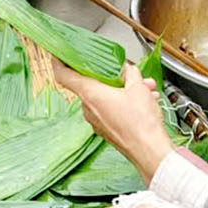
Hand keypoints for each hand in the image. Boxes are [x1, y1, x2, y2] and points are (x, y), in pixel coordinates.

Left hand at [53, 62, 172, 178]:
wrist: (150, 151)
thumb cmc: (140, 123)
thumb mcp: (138, 87)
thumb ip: (130, 72)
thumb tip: (128, 69)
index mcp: (91, 94)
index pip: (64, 76)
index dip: (59, 62)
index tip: (58, 56)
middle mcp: (89, 109)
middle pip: (92, 84)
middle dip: (112, 77)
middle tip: (128, 73)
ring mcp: (96, 121)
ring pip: (105, 97)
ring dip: (122, 90)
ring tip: (144, 89)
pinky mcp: (106, 130)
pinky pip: (110, 110)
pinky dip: (123, 103)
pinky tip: (142, 102)